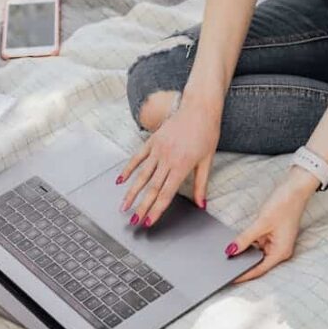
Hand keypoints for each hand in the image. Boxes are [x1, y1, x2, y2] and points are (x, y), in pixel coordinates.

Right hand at [118, 99, 220, 225]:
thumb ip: (201, 184)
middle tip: (133, 221)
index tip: (148, 221)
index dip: (156, 210)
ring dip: (132, 193)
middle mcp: (167, 159)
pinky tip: (120, 181)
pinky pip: (137, 158)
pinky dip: (128, 169)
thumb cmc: (207, 133)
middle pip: (152, 188)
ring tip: (123, 206)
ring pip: (141, 175)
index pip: (166, 194)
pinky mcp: (152, 141)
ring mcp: (157, 149)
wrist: (199, 107)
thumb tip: (201, 204)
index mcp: (182, 166)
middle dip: (142, 207)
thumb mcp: (207, 160)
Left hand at [227, 166, 319, 282]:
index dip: (243, 274)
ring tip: (228, 253)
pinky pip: (257, 244)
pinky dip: (248, 243)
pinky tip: (237, 242)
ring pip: (256, 253)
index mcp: (280, 252)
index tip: (229, 279)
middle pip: (257, 262)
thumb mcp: (262, 223)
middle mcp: (279, 251)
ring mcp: (276, 243)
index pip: (258, 269)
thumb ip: (245, 239)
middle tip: (224, 266)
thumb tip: (231, 251)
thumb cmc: (284, 205)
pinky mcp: (273, 236)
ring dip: (244, 252)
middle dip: (242, 263)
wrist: (295, 188)